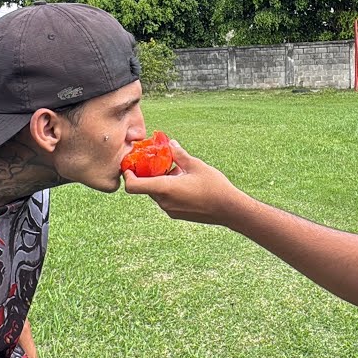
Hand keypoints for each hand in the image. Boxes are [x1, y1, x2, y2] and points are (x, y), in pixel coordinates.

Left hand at [123, 140, 248, 224]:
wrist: (229, 210)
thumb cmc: (214, 187)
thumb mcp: (196, 165)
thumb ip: (180, 155)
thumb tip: (170, 143)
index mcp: (164, 189)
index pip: (133, 186)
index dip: (128, 175)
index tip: (130, 165)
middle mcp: (164, 202)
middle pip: (145, 187)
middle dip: (148, 173)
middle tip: (157, 160)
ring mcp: (170, 210)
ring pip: (156, 193)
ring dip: (160, 181)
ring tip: (176, 170)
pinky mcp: (177, 214)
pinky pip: (165, 199)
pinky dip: (167, 189)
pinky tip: (183, 181)